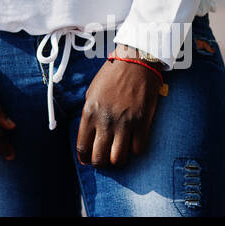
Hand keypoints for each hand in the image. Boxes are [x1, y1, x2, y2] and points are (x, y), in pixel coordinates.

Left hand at [75, 45, 161, 167]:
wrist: (135, 62)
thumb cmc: (111, 76)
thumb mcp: (91, 94)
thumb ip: (89, 116)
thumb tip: (88, 138)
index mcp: (89, 112)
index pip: (83, 147)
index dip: (85, 158)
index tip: (88, 159)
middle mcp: (105, 121)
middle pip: (100, 158)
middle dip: (101, 163)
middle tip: (105, 158)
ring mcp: (124, 123)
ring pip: (119, 159)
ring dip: (119, 160)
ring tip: (119, 153)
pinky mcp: (142, 123)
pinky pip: (138, 150)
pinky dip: (136, 150)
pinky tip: (133, 142)